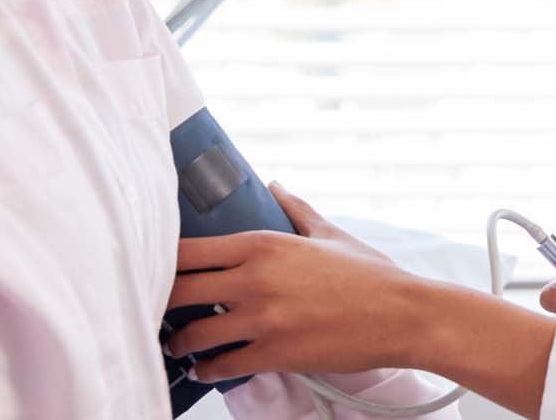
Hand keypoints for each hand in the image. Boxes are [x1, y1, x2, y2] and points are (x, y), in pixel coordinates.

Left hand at [165, 183, 426, 380]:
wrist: (401, 315)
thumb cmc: (369, 274)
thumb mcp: (329, 233)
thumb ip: (295, 209)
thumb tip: (274, 186)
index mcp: (262, 244)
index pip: (188, 250)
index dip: (161, 262)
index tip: (154, 270)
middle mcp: (253, 278)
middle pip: (178, 290)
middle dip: (161, 303)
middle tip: (157, 310)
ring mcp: (261, 318)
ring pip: (193, 334)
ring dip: (180, 343)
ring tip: (177, 346)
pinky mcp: (273, 353)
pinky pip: (221, 366)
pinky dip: (208, 370)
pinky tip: (206, 368)